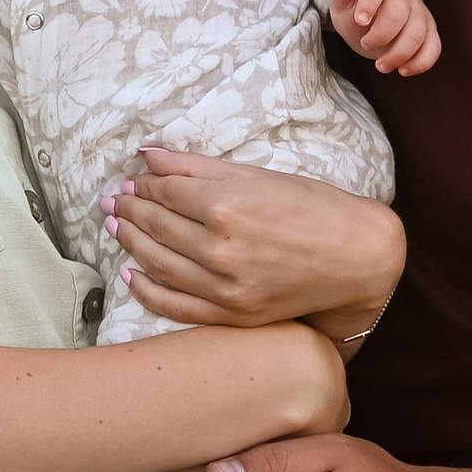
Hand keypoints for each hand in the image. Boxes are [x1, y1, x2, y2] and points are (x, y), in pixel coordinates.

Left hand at [106, 148, 402, 330]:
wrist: (359, 258)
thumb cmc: (314, 207)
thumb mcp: (257, 176)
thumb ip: (197, 167)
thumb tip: (149, 156)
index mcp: (226, 205)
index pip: (165, 194)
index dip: (143, 188)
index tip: (130, 183)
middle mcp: (220, 249)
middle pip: (156, 227)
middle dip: (129, 212)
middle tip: (112, 203)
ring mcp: (225, 287)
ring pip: (158, 264)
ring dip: (130, 243)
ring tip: (115, 228)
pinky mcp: (234, 315)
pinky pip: (176, 306)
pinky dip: (147, 290)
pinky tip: (130, 274)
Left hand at [325, 0, 439, 75]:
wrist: (376, 17)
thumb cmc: (355, 8)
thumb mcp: (342, 0)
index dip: (369, 4)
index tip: (360, 21)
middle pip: (399, 13)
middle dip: (381, 35)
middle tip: (364, 45)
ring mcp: (418, 12)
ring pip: (418, 33)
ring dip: (399, 54)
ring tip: (381, 66)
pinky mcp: (429, 30)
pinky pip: (434, 46)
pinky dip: (421, 62)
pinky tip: (403, 70)